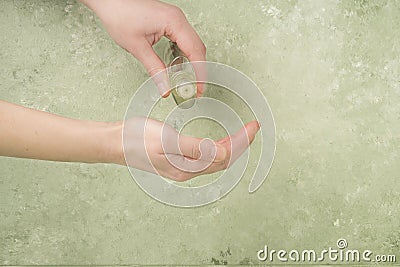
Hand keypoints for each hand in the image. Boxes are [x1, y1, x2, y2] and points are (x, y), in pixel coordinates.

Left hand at [80, 0, 205, 96]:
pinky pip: (184, 39)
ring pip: (192, 44)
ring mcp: (175, 19)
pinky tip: (179, 66)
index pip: (195, 51)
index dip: (200, 73)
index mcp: (174, 22)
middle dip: (199, 70)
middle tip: (196, 89)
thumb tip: (165, 87)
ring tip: (188, 81)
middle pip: (198, 48)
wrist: (109, 0)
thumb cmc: (119, 14)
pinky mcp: (169, 21)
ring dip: (192, 62)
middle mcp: (178, 18)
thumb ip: (154, 69)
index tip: (199, 89)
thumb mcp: (137, 47)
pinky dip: (184, 54)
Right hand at [123, 117, 259, 180]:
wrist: (117, 142)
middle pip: (223, 160)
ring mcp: (184, 167)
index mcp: (187, 167)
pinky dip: (218, 148)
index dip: (242, 142)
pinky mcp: (178, 160)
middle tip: (253, 127)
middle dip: (241, 144)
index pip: (224, 156)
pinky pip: (206, 157)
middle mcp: (188, 171)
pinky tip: (220, 141)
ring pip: (216, 159)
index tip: (253, 126)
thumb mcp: (167, 141)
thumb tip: (222, 155)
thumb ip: (195, 148)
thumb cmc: (138, 139)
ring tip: (243, 133)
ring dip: (232, 146)